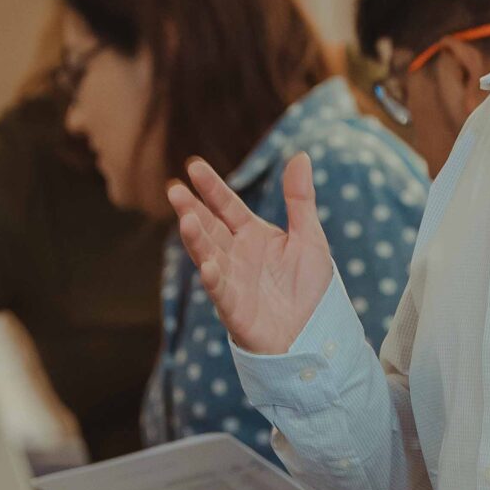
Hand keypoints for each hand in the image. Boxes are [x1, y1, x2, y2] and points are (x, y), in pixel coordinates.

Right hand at [166, 151, 332, 354]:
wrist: (314, 334)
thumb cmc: (309, 288)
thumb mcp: (309, 237)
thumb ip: (300, 199)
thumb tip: (301, 155)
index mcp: (252, 234)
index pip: (227, 205)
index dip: (212, 188)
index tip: (194, 166)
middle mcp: (236, 255)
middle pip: (210, 227)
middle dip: (192, 209)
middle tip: (174, 189)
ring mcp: (233, 281)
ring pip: (209, 256)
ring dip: (196, 239)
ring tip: (186, 219)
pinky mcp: (235, 310)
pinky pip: (222, 292)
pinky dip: (214, 280)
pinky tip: (207, 266)